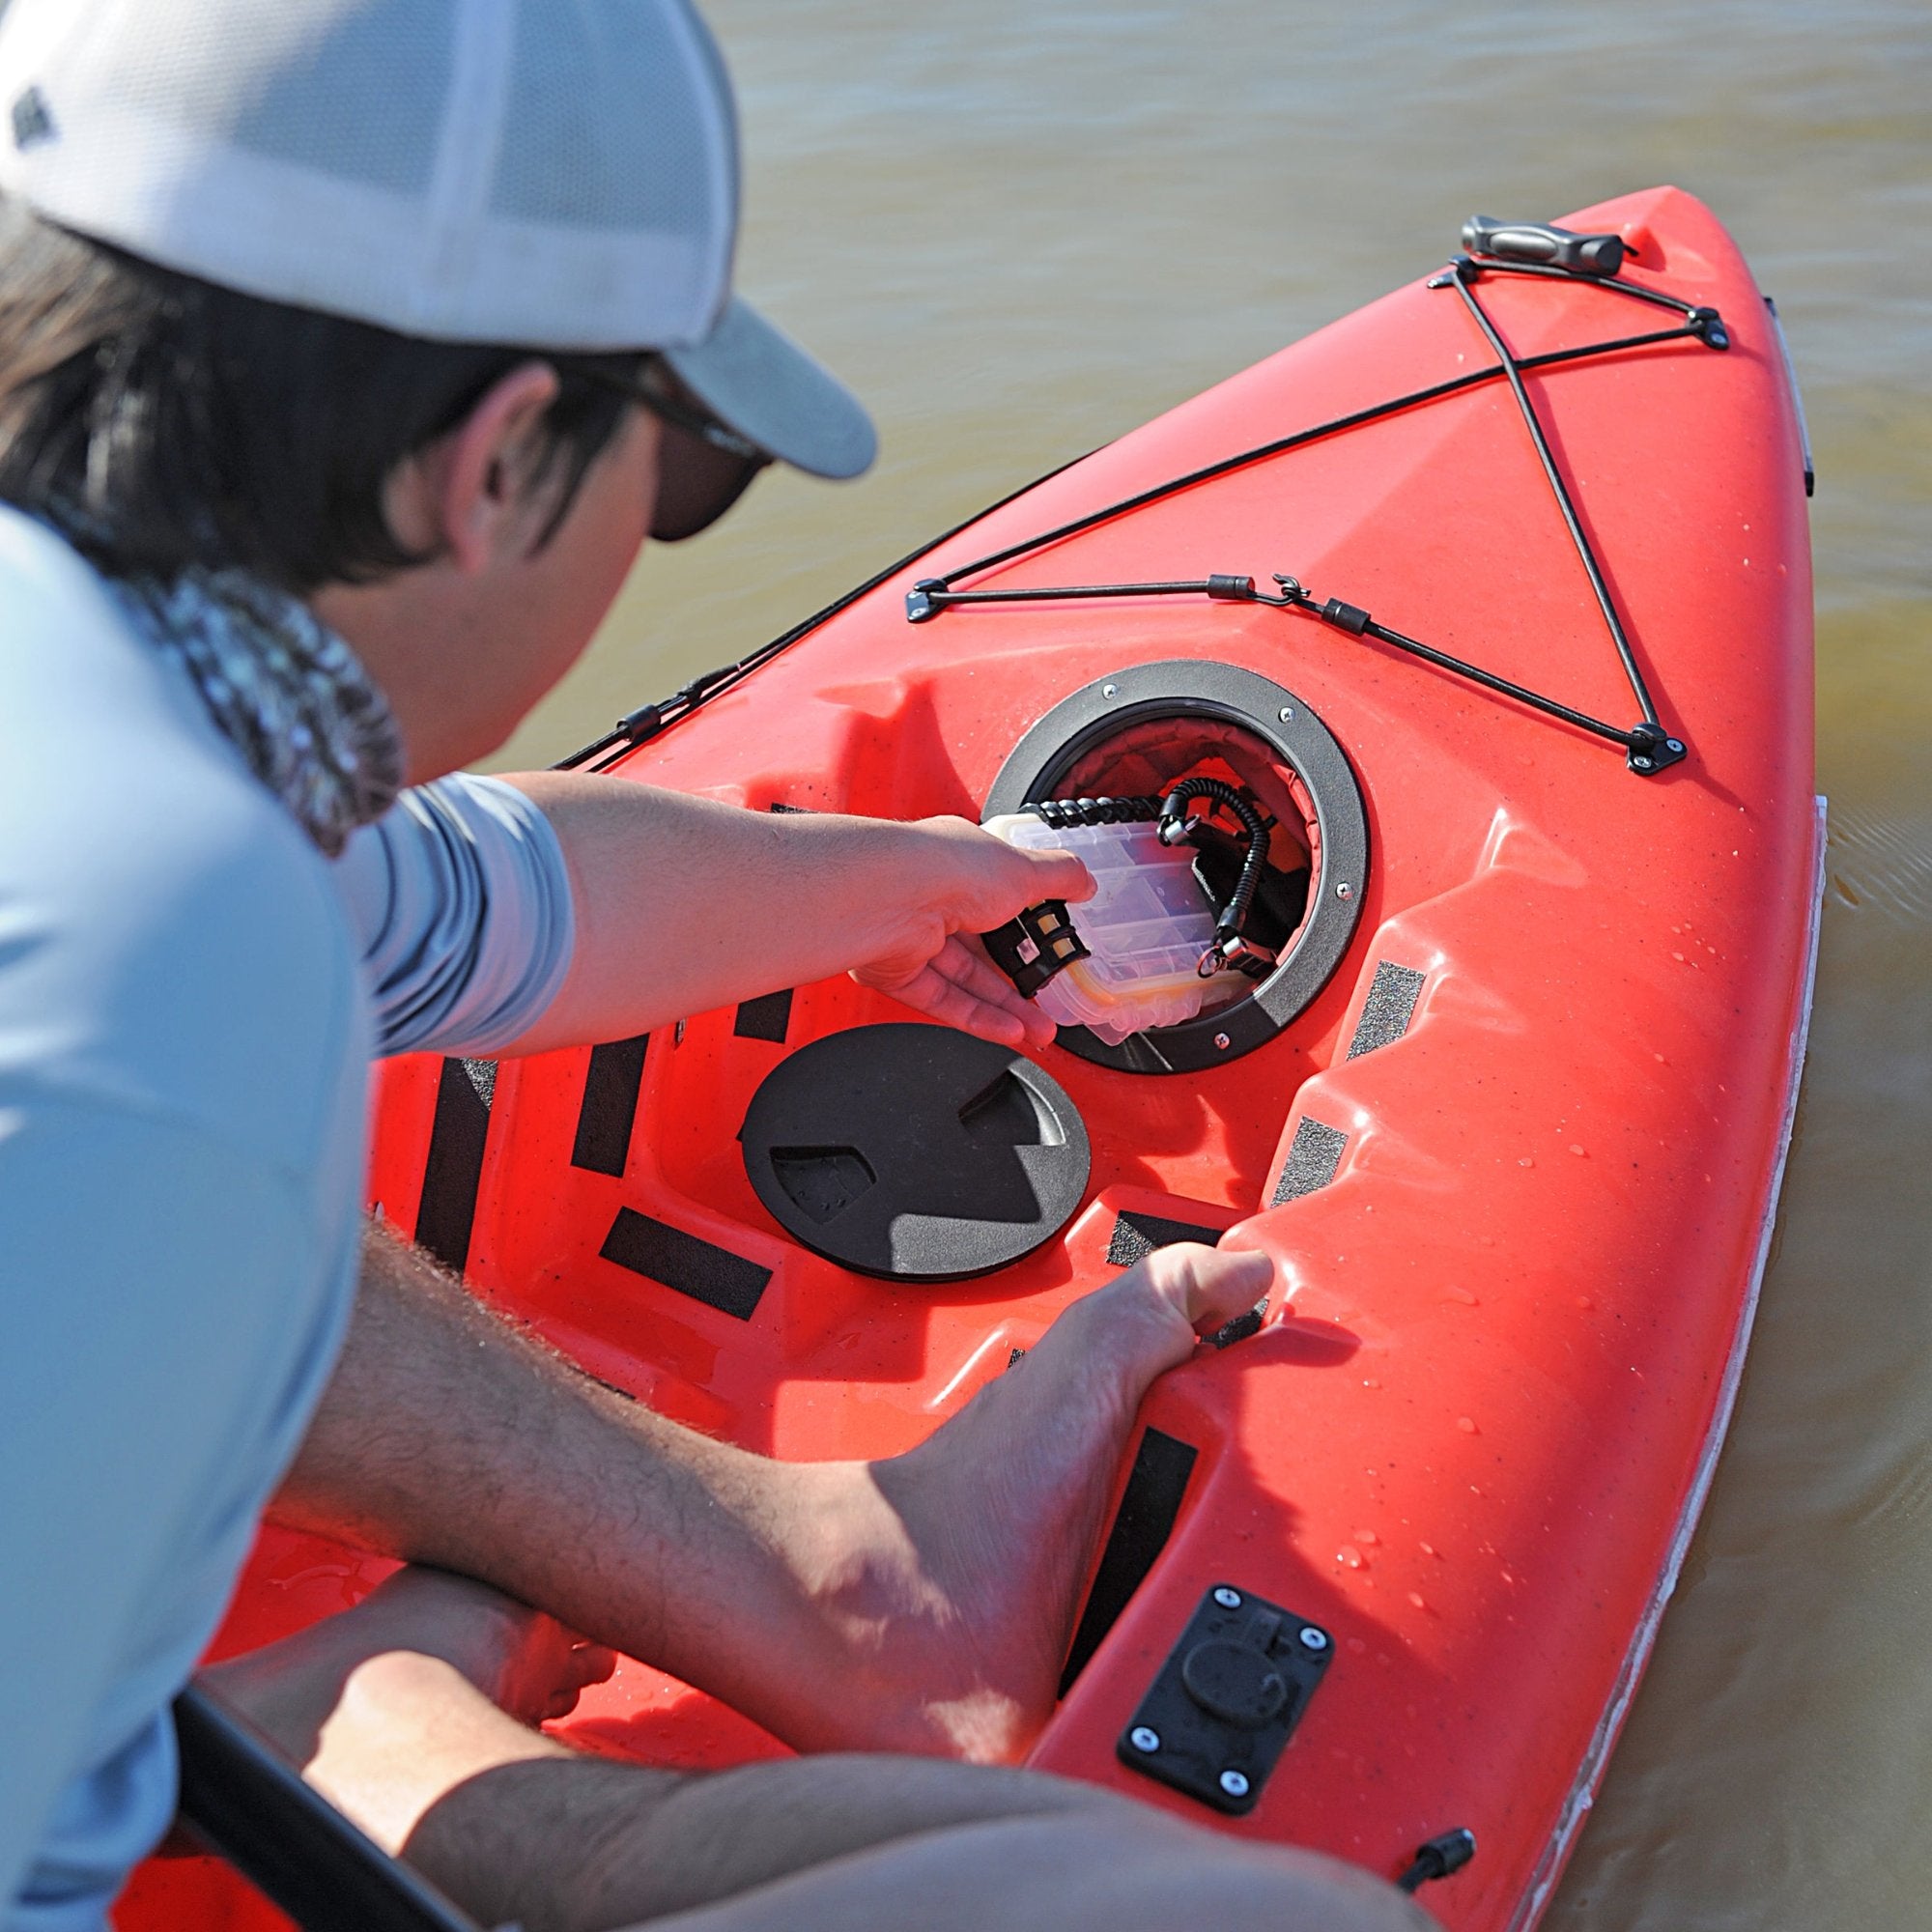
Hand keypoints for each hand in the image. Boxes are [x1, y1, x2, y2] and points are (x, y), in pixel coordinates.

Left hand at [850, 816, 1093, 1050]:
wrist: (892, 896)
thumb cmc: (947, 868)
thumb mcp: (1023, 868)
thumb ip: (1059, 877)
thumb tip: (1084, 881)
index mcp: (961, 863)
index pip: (998, 894)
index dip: (1027, 922)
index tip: (1053, 944)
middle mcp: (933, 897)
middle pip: (983, 948)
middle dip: (1021, 978)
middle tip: (1050, 998)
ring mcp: (913, 936)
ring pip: (966, 981)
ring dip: (1005, 1006)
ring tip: (1041, 1028)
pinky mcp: (897, 972)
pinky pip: (944, 1001)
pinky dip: (977, 1017)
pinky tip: (1010, 1030)